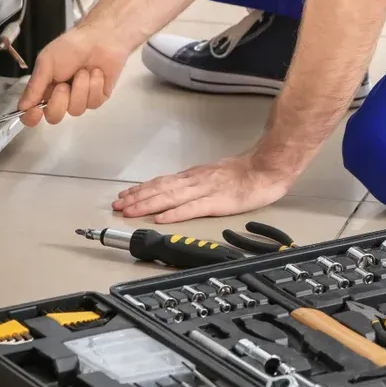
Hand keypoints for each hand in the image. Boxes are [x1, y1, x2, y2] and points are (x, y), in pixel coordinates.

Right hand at [18, 25, 130, 125]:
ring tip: (84, 70)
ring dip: (80, 88)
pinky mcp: (98, 97)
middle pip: (54, 117)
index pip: (32, 113)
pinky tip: (96, 73)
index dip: (31, 118)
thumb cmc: (70, 46)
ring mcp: (80, 99)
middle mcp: (61, 98)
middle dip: (59, 101)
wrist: (100, 38)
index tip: (35, 111)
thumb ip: (35, 86)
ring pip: (76, 110)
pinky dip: (94, 86)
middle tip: (64, 84)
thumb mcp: (47, 62)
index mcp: (45, 89)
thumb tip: (22, 107)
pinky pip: (94, 103)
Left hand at [111, 153, 298, 222]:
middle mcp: (195, 181)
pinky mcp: (217, 202)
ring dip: (148, 204)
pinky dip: (175, 213)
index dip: (140, 190)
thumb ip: (196, 183)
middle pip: (160, 189)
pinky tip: (162, 217)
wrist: (267, 169)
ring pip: (170, 197)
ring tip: (131, 211)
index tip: (124, 197)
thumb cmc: (245, 173)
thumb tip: (177, 190)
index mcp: (194, 176)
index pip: (161, 182)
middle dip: (137, 198)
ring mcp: (205, 190)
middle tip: (118, 206)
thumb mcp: (214, 174)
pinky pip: (192, 208)